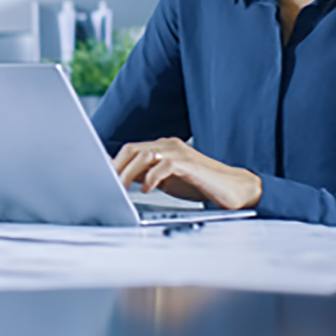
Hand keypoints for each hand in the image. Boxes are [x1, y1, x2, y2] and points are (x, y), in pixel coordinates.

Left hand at [113, 137, 261, 210]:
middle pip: (133, 149)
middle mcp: (169, 145)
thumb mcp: (167, 181)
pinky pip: (164, 165)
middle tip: (108, 184)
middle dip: (118, 167)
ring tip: (122, 188)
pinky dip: (152, 177)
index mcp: (162, 147)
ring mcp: (179, 152)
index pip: (131, 149)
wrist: (234, 189)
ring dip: (129, 172)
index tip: (101, 176)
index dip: (115, 162)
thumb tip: (122, 179)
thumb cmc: (200, 184)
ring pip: (145, 155)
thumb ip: (146, 176)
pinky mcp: (189, 164)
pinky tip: (148, 189)